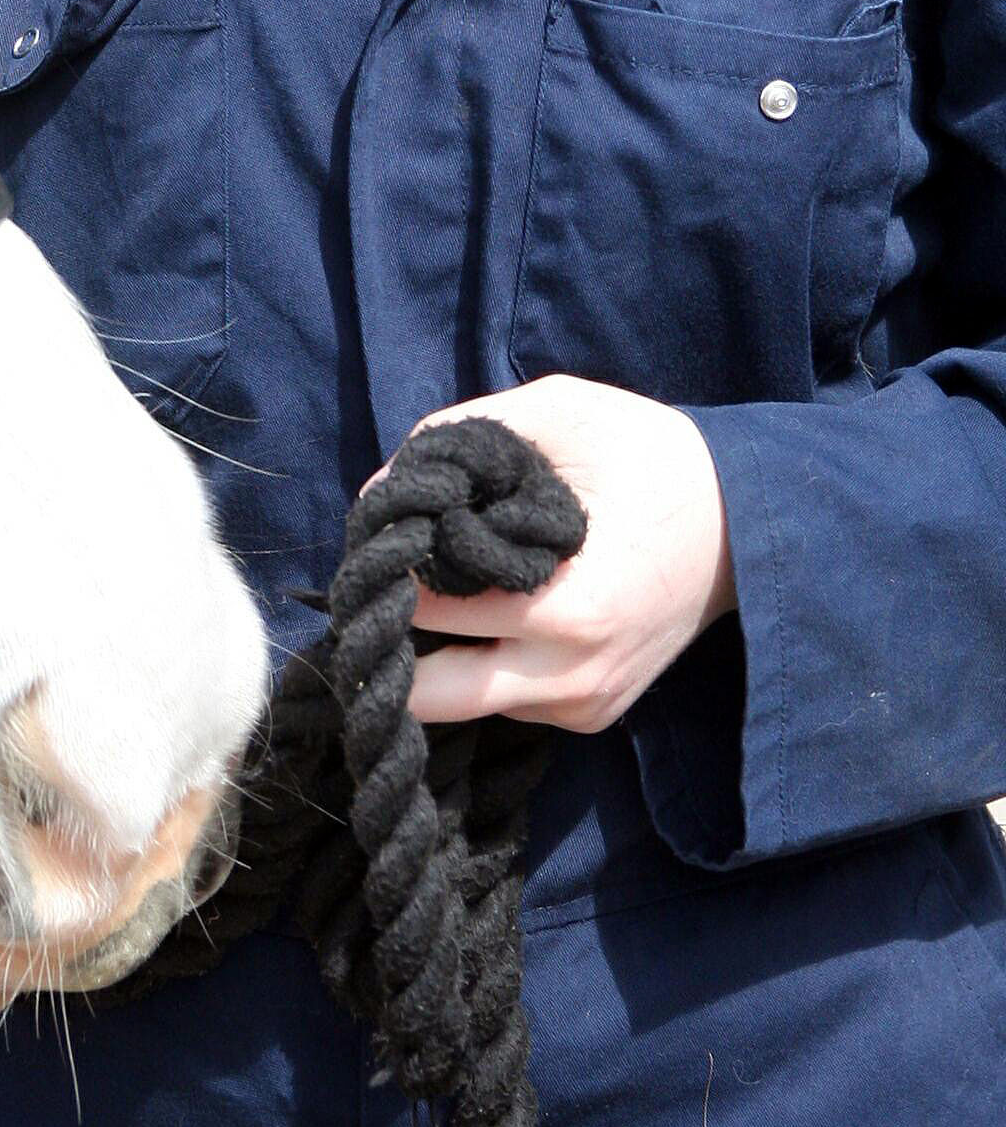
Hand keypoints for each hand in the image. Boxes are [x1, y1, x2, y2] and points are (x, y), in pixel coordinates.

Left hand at [398, 376, 734, 736]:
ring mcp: (585, 705)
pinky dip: (484, 659)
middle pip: (428, 695)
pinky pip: (505, 700)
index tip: (387, 532)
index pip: (426, 609)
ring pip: (460, 702)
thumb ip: (457, 437)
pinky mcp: (593, 714)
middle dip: (391, 637)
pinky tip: (498, 606)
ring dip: (435, 652)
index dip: (389, 566)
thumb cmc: (652, 456)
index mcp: (570, 611)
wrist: (749, 521)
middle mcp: (574, 678)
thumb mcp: (560, 412)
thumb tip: (377, 490)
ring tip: (444, 584)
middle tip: (388, 578)